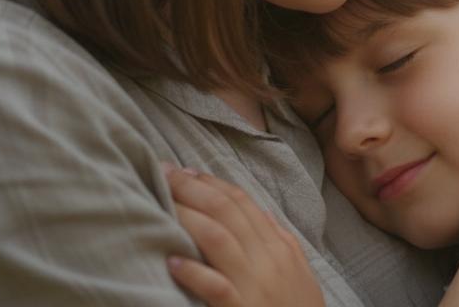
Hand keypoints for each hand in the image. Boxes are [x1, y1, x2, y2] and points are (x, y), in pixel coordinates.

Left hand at [163, 164, 324, 306]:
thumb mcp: (297, 269)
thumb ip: (279, 238)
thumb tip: (261, 211)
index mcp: (279, 245)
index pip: (242, 202)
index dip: (212, 183)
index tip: (186, 171)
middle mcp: (267, 258)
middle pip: (226, 211)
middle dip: (192, 189)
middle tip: (163, 174)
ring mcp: (255, 284)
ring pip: (218, 238)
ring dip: (187, 217)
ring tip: (161, 204)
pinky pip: (216, 286)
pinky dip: (193, 272)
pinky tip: (171, 261)